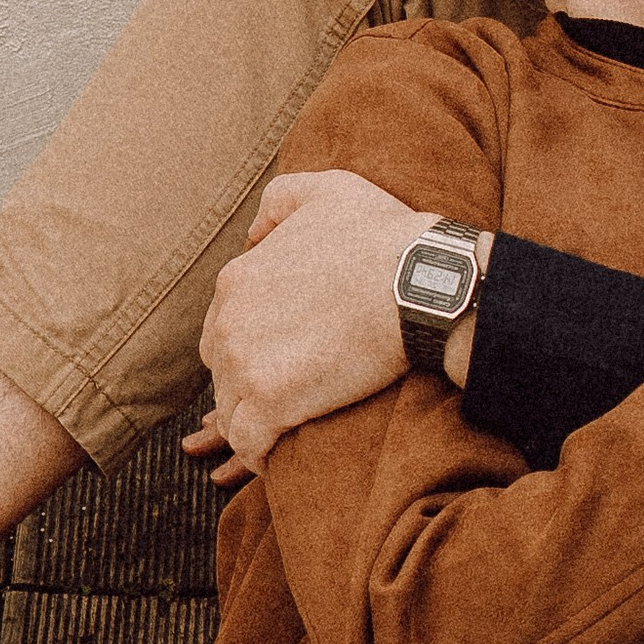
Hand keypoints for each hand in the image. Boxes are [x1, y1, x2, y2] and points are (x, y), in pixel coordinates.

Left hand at [187, 171, 470, 478]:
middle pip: (223, 371)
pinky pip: (249, 443)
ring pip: (233, 410)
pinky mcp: (272, 404)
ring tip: (289, 430)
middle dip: (249, 384)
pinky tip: (280, 454)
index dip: (254, 346)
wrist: (420, 284)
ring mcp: (246, 366)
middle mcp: (230, 323)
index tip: (285, 358)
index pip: (225, 327)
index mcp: (237, 280)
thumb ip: (280, 200)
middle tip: (291, 394)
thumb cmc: (385, 236)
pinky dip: (260, 454)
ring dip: (257, 422)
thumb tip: (254, 233)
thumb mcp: (328, 189)